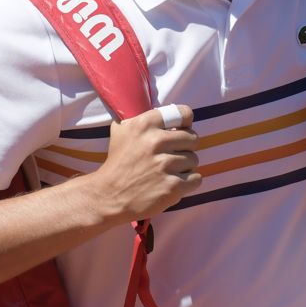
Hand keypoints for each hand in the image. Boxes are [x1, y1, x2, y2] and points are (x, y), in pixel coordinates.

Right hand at [88, 105, 199, 221]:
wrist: (108, 196)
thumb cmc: (119, 162)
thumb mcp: (122, 131)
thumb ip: (144, 118)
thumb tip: (166, 110)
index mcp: (145, 124)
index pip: (184, 114)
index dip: (186, 123)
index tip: (181, 131)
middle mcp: (155, 142)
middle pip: (193, 138)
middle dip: (185, 147)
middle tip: (172, 156)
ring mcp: (164, 165)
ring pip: (194, 159)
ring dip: (185, 167)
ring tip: (167, 172)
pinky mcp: (172, 186)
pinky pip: (196, 178)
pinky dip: (188, 183)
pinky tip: (172, 183)